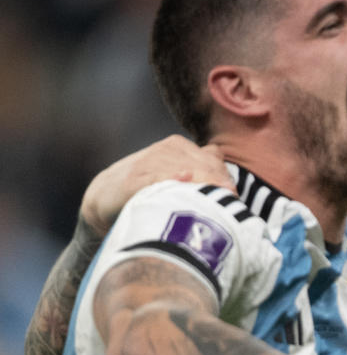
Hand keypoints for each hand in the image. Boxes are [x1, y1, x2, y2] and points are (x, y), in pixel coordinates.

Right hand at [81, 136, 231, 236]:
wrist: (104, 199)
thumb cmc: (148, 191)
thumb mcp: (176, 176)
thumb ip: (202, 171)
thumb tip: (231, 184)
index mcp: (180, 146)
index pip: (215, 161)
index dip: (225, 182)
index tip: (234, 201)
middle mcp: (166, 149)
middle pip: (205, 167)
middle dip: (218, 187)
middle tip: (228, 208)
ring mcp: (150, 161)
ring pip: (187, 173)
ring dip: (203, 189)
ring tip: (213, 206)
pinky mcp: (134, 179)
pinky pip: (159, 179)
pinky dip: (172, 181)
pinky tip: (183, 183)